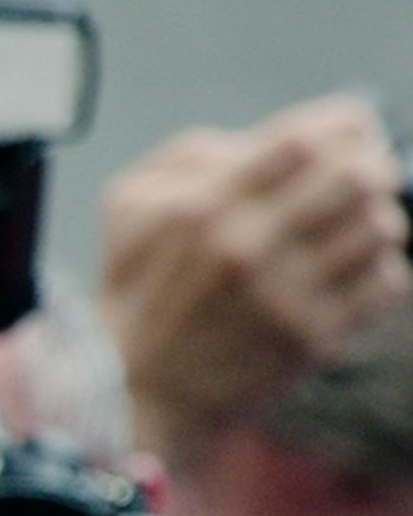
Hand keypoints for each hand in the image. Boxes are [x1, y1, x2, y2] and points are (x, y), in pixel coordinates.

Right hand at [101, 94, 409, 449]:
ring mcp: (284, 300)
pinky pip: (387, 282)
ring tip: (351, 228)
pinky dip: (378, 271)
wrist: (137, 391)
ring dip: (375, 220)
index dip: (342, 124)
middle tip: (364, 174)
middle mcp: (247, 251)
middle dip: (372, 166)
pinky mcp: (313, 341)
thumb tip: (260, 141)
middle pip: (358, 177)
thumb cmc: (138, 289)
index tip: (350, 129)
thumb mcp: (128, 207)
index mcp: (203, 210)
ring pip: (381, 228)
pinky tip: (348, 274)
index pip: (306, 141)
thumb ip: (188, 157)